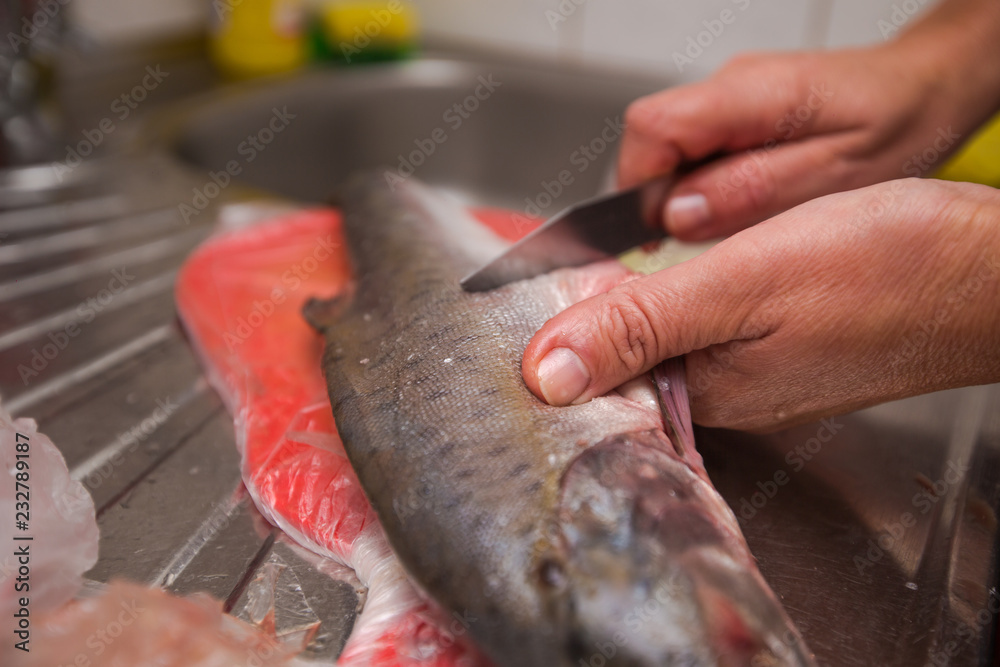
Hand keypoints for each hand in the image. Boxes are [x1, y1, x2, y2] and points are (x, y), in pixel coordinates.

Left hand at [522, 179, 999, 430]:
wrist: (990, 270)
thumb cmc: (889, 270)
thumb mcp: (745, 285)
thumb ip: (642, 326)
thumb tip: (547, 375)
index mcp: (705, 392)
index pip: (597, 377)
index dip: (559, 329)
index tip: (534, 284)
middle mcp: (725, 396)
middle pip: (624, 362)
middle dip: (592, 314)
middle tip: (571, 260)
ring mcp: (756, 376)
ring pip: (664, 342)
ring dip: (636, 303)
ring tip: (611, 264)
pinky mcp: (781, 350)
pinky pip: (706, 329)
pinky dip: (681, 299)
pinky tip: (679, 274)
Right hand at [620, 0, 999, 240]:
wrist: (931, 86)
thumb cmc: (901, 123)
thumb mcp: (837, 174)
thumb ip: (753, 192)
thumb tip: (675, 216)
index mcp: (751, 94)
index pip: (651, 127)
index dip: (639, 186)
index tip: (656, 234)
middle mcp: (729, 87)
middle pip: (650, 142)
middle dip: (661, 201)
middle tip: (702, 241)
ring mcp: (728, 99)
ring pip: (669, 154)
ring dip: (686, 198)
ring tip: (738, 222)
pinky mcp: (735, 115)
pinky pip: (695, 155)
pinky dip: (705, 190)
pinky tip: (747, 206)